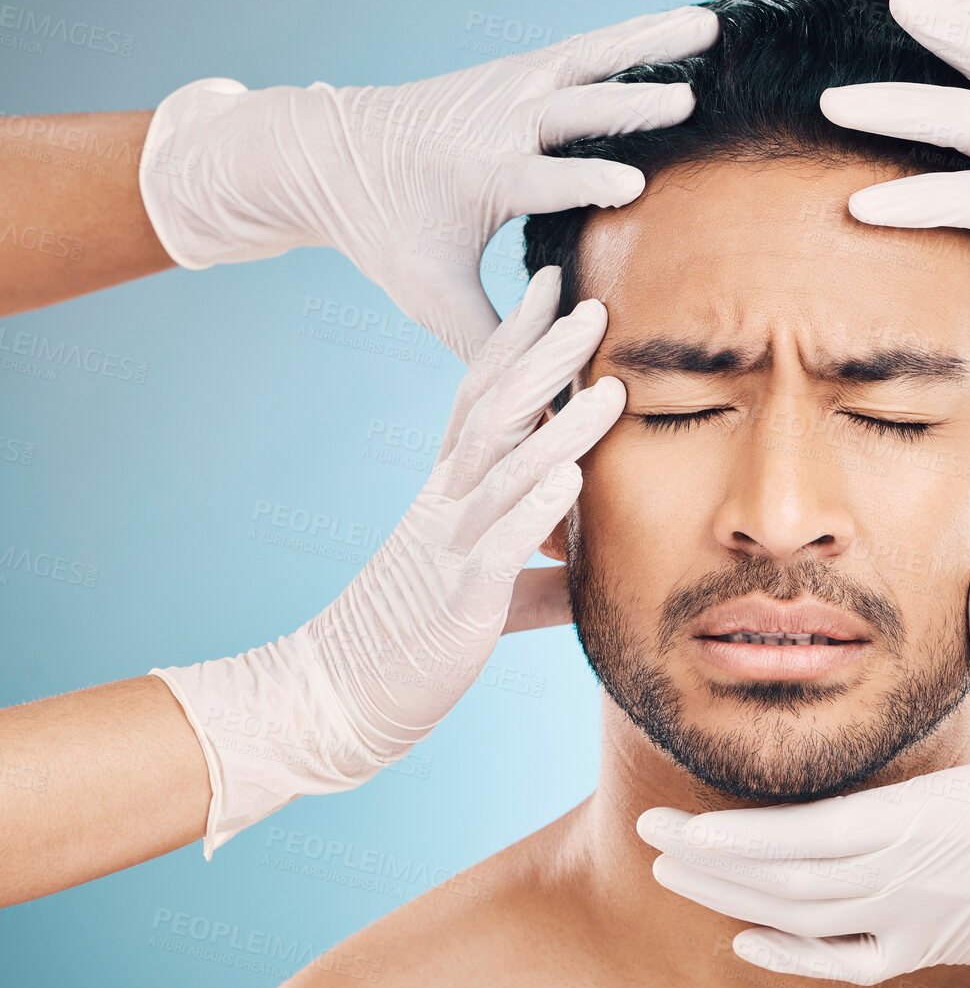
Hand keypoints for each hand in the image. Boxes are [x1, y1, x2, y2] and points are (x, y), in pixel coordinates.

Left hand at [139, 5, 717, 362]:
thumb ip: (488, 344)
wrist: (328, 149)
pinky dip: (635, 35)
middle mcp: (498, 120)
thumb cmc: (383, 229)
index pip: (540, 180)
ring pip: (590, 58)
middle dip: (628, 105)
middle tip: (687, 101)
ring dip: (649, 42)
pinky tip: (683, 25)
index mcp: (479, 175)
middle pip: (573, 108)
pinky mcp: (518, 70)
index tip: (634, 185)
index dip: (584, 183)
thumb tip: (540, 408)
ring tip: (710, 26)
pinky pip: (587, 48)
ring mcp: (509, 86)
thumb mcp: (428, 295)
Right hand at [152, 267, 619, 853]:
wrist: (341, 703)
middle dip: (544, 358)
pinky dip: (533, 510)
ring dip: (559, 427)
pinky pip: (496, 548)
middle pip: (494, 413)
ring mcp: (448, 551)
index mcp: (450, 494)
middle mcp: (446, 507)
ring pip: (503, 473)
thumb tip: (591, 576)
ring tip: (611, 390)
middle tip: (593, 306)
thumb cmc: (414, 641)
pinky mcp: (458, 604)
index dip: (516, 339)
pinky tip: (570, 476)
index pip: (482, 397)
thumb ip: (539, 574)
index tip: (554, 284)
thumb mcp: (488, 594)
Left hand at [638, 569, 969, 987]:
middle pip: (786, 885)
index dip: (731, 838)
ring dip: (736, 903)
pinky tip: (749, 944)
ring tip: (677, 881)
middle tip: (649, 838)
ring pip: (807, 924)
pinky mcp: (940, 946)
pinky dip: (793, 956)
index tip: (672, 823)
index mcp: (931, 823)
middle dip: (710, 865)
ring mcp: (924, 924)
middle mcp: (913, 883)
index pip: (805, 840)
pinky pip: (850, 964)